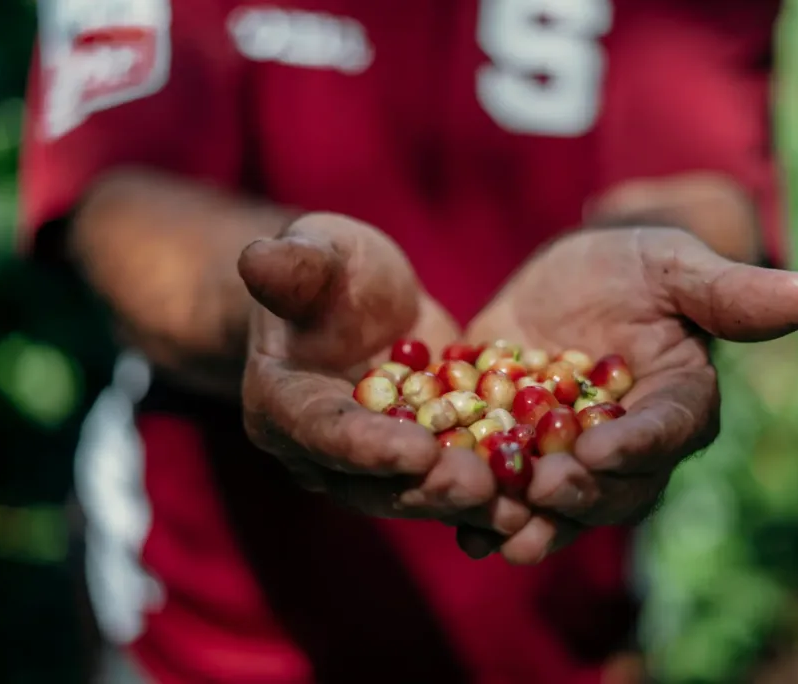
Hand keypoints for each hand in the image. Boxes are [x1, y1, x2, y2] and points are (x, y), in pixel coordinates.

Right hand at [238, 213, 530, 533]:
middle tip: (481, 488)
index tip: (416, 450)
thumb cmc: (326, 269)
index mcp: (282, 403)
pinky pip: (452, 479)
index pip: (324, 431)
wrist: (356, 299)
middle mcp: (322, 452)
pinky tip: (542, 494)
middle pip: (374, 481)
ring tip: (521, 503)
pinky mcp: (419, 461)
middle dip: (428, 488)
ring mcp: (372, 465)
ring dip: (469, 502)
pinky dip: (495, 490)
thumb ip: (293, 267)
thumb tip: (256, 258)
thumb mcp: (315, 252)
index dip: (367, 445)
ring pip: (418, 493)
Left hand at [460, 226, 797, 563]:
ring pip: (560, 504)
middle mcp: (628, 446)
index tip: (604, 447)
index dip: (639, 442)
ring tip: (496, 533)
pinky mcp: (517, 453)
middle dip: (581, 492)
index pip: (667, 431)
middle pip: (614, 486)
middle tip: (546, 490)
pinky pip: (506, 490)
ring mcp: (571, 457)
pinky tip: (453, 523)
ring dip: (531, 522)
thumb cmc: (635, 266)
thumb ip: (729, 291)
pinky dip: (482, 509)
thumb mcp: (673, 265)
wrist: (570, 278)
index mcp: (676, 404)